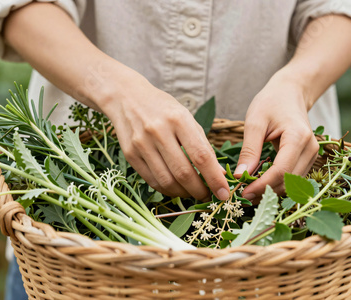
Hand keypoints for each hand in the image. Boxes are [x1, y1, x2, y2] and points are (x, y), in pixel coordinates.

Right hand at [99, 73, 229, 200]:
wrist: (126, 97)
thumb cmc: (162, 108)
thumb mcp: (186, 117)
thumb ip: (202, 144)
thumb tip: (217, 174)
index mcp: (179, 120)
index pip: (201, 156)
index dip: (214, 178)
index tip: (224, 193)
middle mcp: (158, 132)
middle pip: (183, 173)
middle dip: (199, 191)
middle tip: (208, 196)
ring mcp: (141, 144)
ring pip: (167, 181)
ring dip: (183, 193)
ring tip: (192, 193)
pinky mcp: (130, 154)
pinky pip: (152, 181)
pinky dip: (167, 189)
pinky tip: (176, 188)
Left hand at [234, 70, 318, 200]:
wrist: (290, 93)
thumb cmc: (271, 102)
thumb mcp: (255, 122)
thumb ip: (249, 150)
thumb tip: (240, 176)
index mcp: (298, 137)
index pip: (281, 171)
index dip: (262, 185)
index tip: (243, 192)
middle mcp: (310, 149)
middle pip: (288, 181)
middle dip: (265, 191)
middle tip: (242, 194)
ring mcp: (312, 155)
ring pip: (292, 184)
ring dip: (271, 190)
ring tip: (249, 189)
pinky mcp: (308, 159)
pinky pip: (293, 178)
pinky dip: (277, 184)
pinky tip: (260, 182)